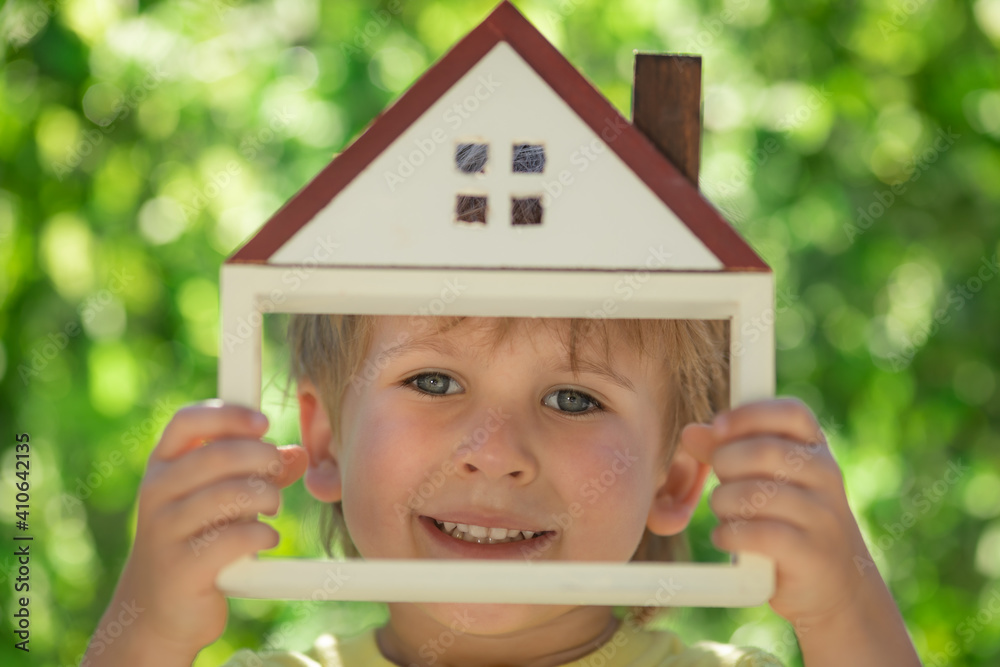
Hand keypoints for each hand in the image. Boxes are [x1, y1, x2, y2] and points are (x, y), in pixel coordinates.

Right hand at [93, 401, 307, 662]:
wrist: (156, 614)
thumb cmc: (196, 544)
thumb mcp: (218, 502)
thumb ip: (256, 475)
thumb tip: (298, 454)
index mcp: (161, 467)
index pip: (187, 421)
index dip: (228, 415)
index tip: (263, 423)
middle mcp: (156, 493)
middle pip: (220, 454)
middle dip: (262, 459)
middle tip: (276, 474)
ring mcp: (164, 531)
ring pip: (232, 494)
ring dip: (267, 497)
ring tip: (272, 509)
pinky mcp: (182, 568)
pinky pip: (236, 537)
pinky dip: (263, 534)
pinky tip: (266, 538)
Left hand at [681, 397, 871, 625]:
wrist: (837, 586)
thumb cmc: (789, 523)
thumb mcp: (766, 481)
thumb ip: (728, 452)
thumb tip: (691, 432)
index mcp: (816, 450)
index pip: (790, 412)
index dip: (749, 414)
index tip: (718, 427)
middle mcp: (827, 476)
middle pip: (762, 451)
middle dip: (725, 464)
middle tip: (722, 485)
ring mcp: (822, 515)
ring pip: (751, 494)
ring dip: (723, 505)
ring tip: (726, 516)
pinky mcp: (810, 553)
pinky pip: (754, 533)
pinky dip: (728, 535)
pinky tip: (728, 538)